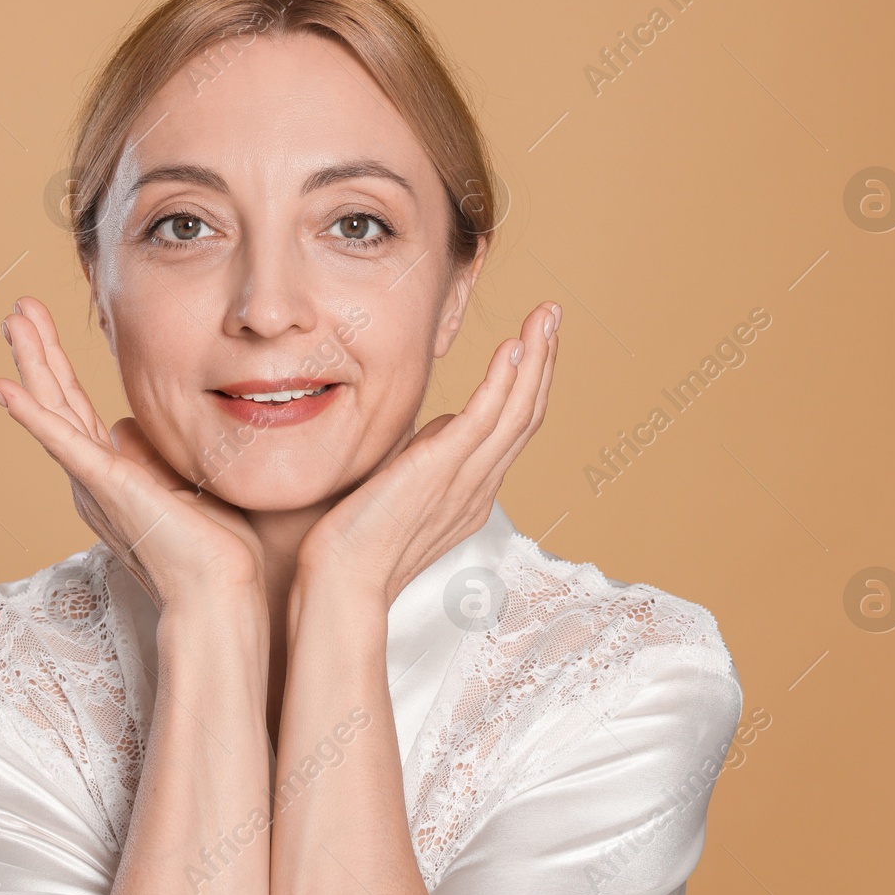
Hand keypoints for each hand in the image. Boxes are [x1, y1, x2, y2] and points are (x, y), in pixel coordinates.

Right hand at [0, 297, 266, 617]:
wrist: (219, 592)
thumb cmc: (214, 551)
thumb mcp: (183, 482)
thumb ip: (153, 454)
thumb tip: (129, 425)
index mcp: (113, 474)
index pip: (78, 409)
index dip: (60, 366)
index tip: (45, 326)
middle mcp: (93, 476)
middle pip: (58, 400)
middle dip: (39, 350)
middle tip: (19, 307)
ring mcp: (94, 480)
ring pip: (54, 408)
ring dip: (33, 362)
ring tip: (14, 319)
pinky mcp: (104, 485)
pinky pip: (61, 441)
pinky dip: (30, 413)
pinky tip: (2, 386)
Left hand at [293, 301, 560, 617]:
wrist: (342, 580)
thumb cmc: (359, 540)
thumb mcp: (405, 485)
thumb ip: (428, 455)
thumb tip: (440, 425)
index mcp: (474, 490)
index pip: (515, 427)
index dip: (530, 381)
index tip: (535, 341)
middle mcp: (480, 485)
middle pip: (528, 414)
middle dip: (544, 360)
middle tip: (552, 314)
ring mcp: (465, 480)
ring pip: (518, 412)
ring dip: (536, 359)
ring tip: (546, 317)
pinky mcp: (441, 472)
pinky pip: (485, 420)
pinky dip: (503, 382)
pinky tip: (513, 347)